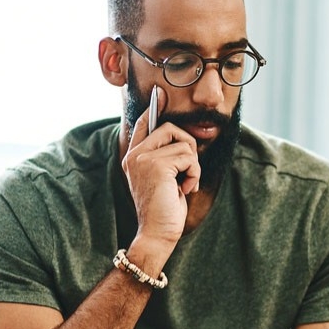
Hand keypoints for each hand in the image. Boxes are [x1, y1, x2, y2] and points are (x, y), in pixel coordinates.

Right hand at [122, 86, 201, 247]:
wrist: (157, 234)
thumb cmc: (164, 210)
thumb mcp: (165, 179)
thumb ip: (167, 157)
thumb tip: (183, 137)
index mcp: (134, 157)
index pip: (144, 123)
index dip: (154, 108)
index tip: (160, 94)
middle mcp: (135, 154)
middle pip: (170, 128)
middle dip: (188, 148)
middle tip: (187, 172)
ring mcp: (144, 158)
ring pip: (184, 143)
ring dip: (193, 166)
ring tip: (184, 184)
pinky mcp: (157, 165)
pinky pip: (189, 157)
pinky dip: (194, 174)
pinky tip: (185, 189)